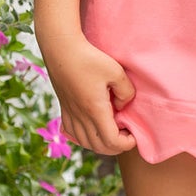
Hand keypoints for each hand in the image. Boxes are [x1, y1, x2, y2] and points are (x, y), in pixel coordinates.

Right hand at [41, 34, 138, 155]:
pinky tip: (94, 128)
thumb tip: (122, 106)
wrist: (61, 49)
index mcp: (94, 110)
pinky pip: (73, 134)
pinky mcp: (64, 109)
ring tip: (113, 131)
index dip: (126, 143)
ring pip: (85, 143)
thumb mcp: (116, 71)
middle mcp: (80, 116)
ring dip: (102, 144)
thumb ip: (126, 92)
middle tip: (127, 134)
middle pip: (99, 147)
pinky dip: (85, 138)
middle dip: (117, 146)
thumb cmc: (89, 58)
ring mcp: (70, 114)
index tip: (134, 133)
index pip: (111, 141)